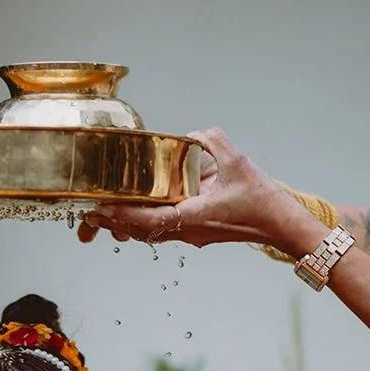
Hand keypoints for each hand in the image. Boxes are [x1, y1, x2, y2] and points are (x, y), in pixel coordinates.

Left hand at [76, 127, 316, 254]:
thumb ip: (211, 142)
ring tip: (102, 214)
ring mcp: (189, 235)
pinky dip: (143, 223)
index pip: (149, 220)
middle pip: (141, 231)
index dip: (122, 215)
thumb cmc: (261, 199)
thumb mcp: (237, 161)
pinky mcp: (194, 233)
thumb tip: (191, 135)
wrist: (279, 224)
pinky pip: (162, 231)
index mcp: (194, 216)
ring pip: (149, 234)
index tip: (101, 208)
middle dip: (114, 223)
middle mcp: (187, 230)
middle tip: (89, 214)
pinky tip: (133, 212)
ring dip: (126, 224)